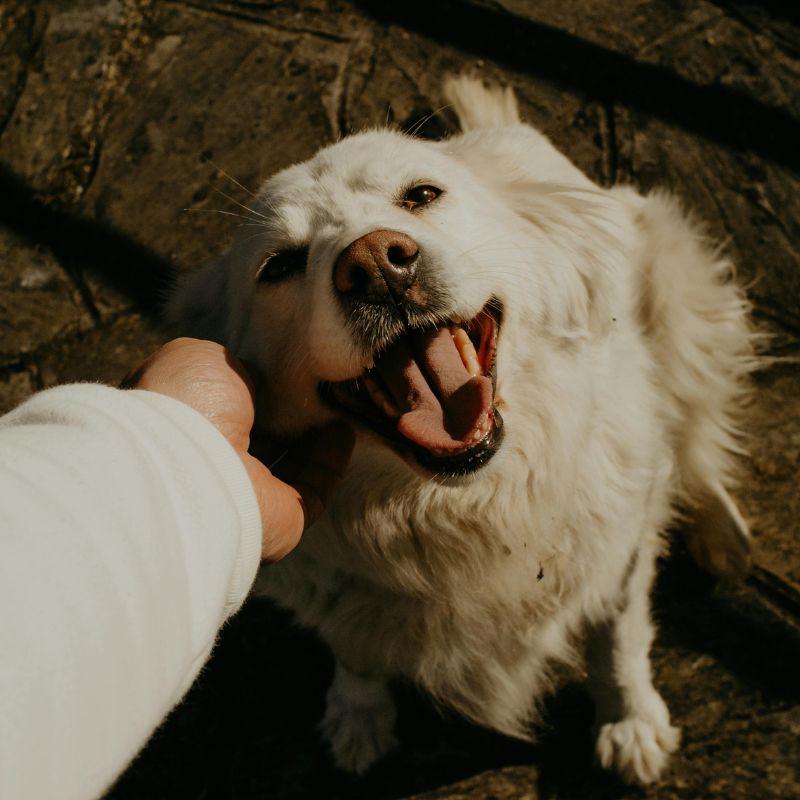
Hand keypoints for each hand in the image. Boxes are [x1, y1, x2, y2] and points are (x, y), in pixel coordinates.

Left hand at [125, 338, 353, 559]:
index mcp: (187, 428)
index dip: (259, 390)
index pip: (229, 409)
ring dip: (316, 439)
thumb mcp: (202, 359)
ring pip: (290, 466)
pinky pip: (313, 489)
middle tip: (321, 390)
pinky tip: (344, 432)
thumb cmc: (188, 404)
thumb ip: (232, 367)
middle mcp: (213, 464)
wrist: (190, 465)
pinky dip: (330, 462)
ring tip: (341, 407)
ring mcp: (247, 495)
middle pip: (261, 438)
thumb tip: (258, 381)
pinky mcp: (281, 519)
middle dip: (291, 415)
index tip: (287, 371)